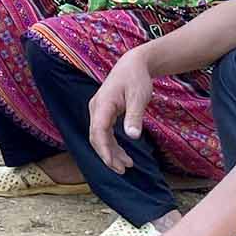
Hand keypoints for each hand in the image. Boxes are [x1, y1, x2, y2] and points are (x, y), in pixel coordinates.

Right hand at [87, 51, 158, 174]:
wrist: (132, 64)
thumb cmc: (136, 79)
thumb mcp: (139, 97)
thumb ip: (134, 117)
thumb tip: (133, 137)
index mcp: (103, 105)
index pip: (98, 132)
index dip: (104, 150)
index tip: (114, 164)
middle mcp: (96, 108)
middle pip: (96, 137)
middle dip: (107, 156)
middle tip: (123, 170)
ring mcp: (98, 111)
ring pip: (99, 137)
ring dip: (111, 152)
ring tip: (127, 166)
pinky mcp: (103, 113)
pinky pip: (104, 132)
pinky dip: (112, 144)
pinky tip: (123, 154)